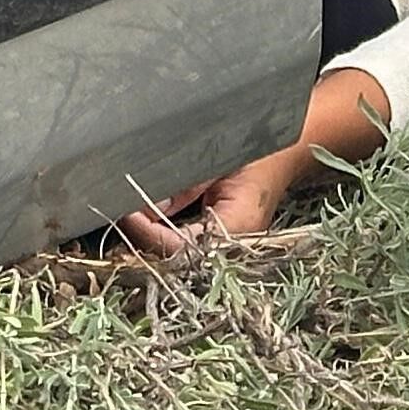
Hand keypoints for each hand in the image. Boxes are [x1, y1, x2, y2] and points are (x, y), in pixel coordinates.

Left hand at [116, 67, 389, 252]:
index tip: (124, 211)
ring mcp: (231, 249)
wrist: (291, 151)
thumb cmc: (260, 150)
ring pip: (179, 256)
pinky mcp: (224, 242)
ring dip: (151, 238)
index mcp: (237, 228)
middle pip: (176, 259)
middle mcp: (235, 248)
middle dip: (143, 238)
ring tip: (127, 212)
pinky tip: (147, 216)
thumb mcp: (216, 161)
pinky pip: (187, 246)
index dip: (147, 233)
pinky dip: (165, 234)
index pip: (180, 248)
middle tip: (117, 210)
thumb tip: (140, 206)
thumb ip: (181, 186)